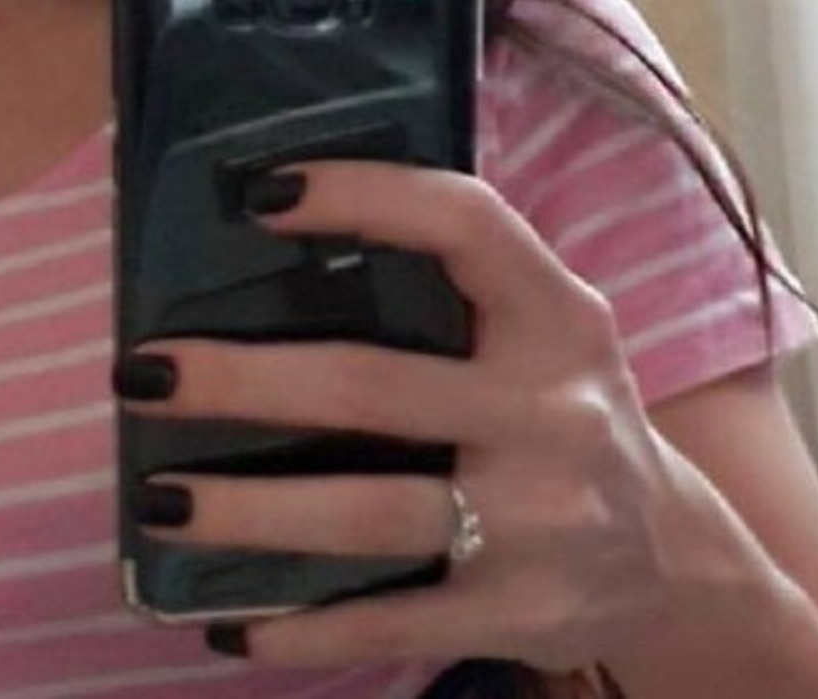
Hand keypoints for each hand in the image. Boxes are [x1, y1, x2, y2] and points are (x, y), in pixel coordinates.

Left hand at [114, 161, 784, 682]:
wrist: (674, 560)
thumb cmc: (567, 409)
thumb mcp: (550, 327)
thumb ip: (462, 284)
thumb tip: (290, 229)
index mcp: (558, 314)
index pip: (463, 224)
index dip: (363, 197)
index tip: (262, 193)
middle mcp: (551, 410)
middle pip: (373, 386)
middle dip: (245, 380)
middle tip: (143, 369)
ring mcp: (537, 521)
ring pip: (368, 515)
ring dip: (249, 510)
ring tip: (159, 498)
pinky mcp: (516, 612)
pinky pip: (389, 622)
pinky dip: (303, 624)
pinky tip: (232, 618)